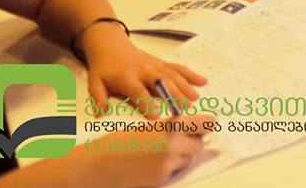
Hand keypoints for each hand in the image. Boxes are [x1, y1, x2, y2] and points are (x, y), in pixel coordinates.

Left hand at [79, 25, 205, 106]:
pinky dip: (191, 74)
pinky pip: (178, 68)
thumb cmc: (103, 69)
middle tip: (184, 110)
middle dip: (173, 95)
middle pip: (161, 82)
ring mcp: (155, 65)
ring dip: (185, 86)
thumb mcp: (94, 83)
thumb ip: (98, 99)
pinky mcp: (162, 63)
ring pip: (173, 75)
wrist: (111, 46)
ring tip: (195, 99)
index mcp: (126, 77)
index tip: (156, 118)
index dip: (147, 103)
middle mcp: (144, 70)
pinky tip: (203, 81)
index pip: (138, 91)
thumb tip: (101, 115)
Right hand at [81, 115, 217, 186]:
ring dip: (180, 157)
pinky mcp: (161, 181)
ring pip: (187, 160)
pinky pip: (173, 173)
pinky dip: (167, 170)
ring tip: (157, 154)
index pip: (204, 124)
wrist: (96, 167)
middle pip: (199, 144)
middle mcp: (173, 146)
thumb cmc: (117, 143)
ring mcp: (168, 165)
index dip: (206, 124)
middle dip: (192, 143)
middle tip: (179, 141)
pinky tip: (148, 166)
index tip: (208, 124)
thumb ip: (168, 128)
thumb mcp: (145, 128)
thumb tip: (188, 130)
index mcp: (169, 127)